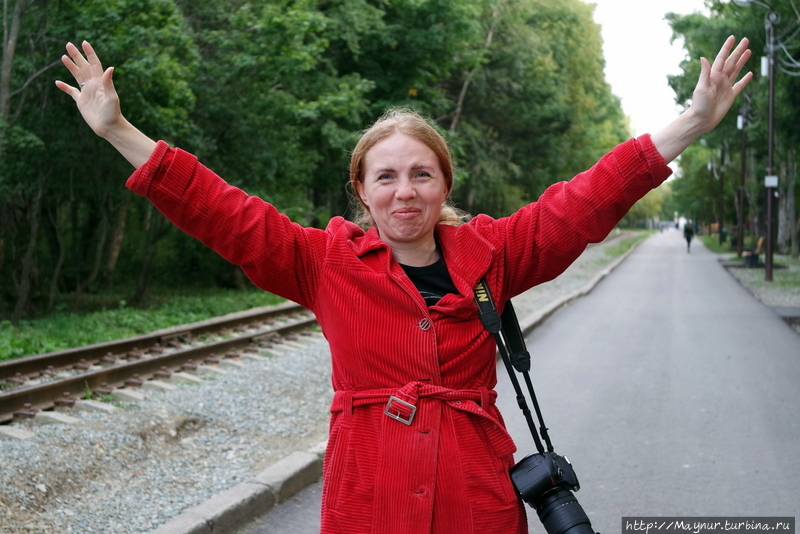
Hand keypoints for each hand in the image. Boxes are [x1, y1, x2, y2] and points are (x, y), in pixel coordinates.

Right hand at [55, 41, 155, 167]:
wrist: (109, 127)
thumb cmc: (112, 113)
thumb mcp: (111, 97)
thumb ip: (108, 82)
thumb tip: (110, 68)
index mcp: (100, 82)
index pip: (94, 64)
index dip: (89, 53)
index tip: (84, 43)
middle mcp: (93, 85)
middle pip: (83, 66)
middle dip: (76, 55)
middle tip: (68, 44)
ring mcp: (86, 92)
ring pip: (77, 76)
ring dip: (70, 66)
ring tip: (63, 57)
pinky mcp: (81, 101)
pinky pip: (71, 91)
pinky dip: (64, 87)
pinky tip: (58, 82)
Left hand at [688, 35, 752, 133]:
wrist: (701, 120)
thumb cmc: (699, 105)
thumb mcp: (701, 88)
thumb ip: (704, 73)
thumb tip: (703, 58)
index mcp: (713, 76)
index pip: (722, 58)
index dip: (727, 48)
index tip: (732, 38)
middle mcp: (720, 79)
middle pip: (731, 62)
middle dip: (738, 51)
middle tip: (746, 40)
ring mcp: (726, 87)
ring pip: (736, 70)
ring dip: (742, 61)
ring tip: (749, 51)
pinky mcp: (730, 96)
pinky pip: (739, 85)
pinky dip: (745, 79)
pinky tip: (750, 73)